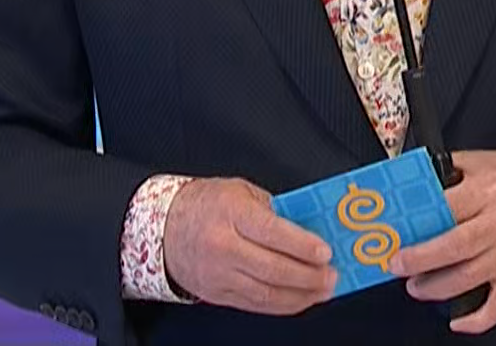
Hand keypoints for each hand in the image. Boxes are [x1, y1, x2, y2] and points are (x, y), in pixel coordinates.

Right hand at [162, 177, 337, 314]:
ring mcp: (219, 274)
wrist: (163, 228)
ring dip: (301, 295)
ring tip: (323, 290)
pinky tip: (300, 300)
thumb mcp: (240, 192)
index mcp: (231, 214)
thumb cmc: (205, 204)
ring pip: (266, 292)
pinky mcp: (218, 294)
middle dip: (309, 276)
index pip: (272, 233)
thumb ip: (273, 209)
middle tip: (332, 275)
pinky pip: (255, 304)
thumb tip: (308, 228)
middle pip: (273, 269)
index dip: (302, 245)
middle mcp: (223, 246)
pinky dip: (282, 305)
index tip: (326, 252)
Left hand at [388, 151, 495, 334]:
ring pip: (469, 278)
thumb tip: (412, 186)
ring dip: (436, 288)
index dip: (418, 223)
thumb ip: (447, 171)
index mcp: (487, 191)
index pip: (446, 209)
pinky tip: (457, 321)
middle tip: (397, 266)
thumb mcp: (481, 161)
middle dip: (420, 260)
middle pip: (455, 247)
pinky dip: (477, 320)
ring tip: (416, 287)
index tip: (396, 233)